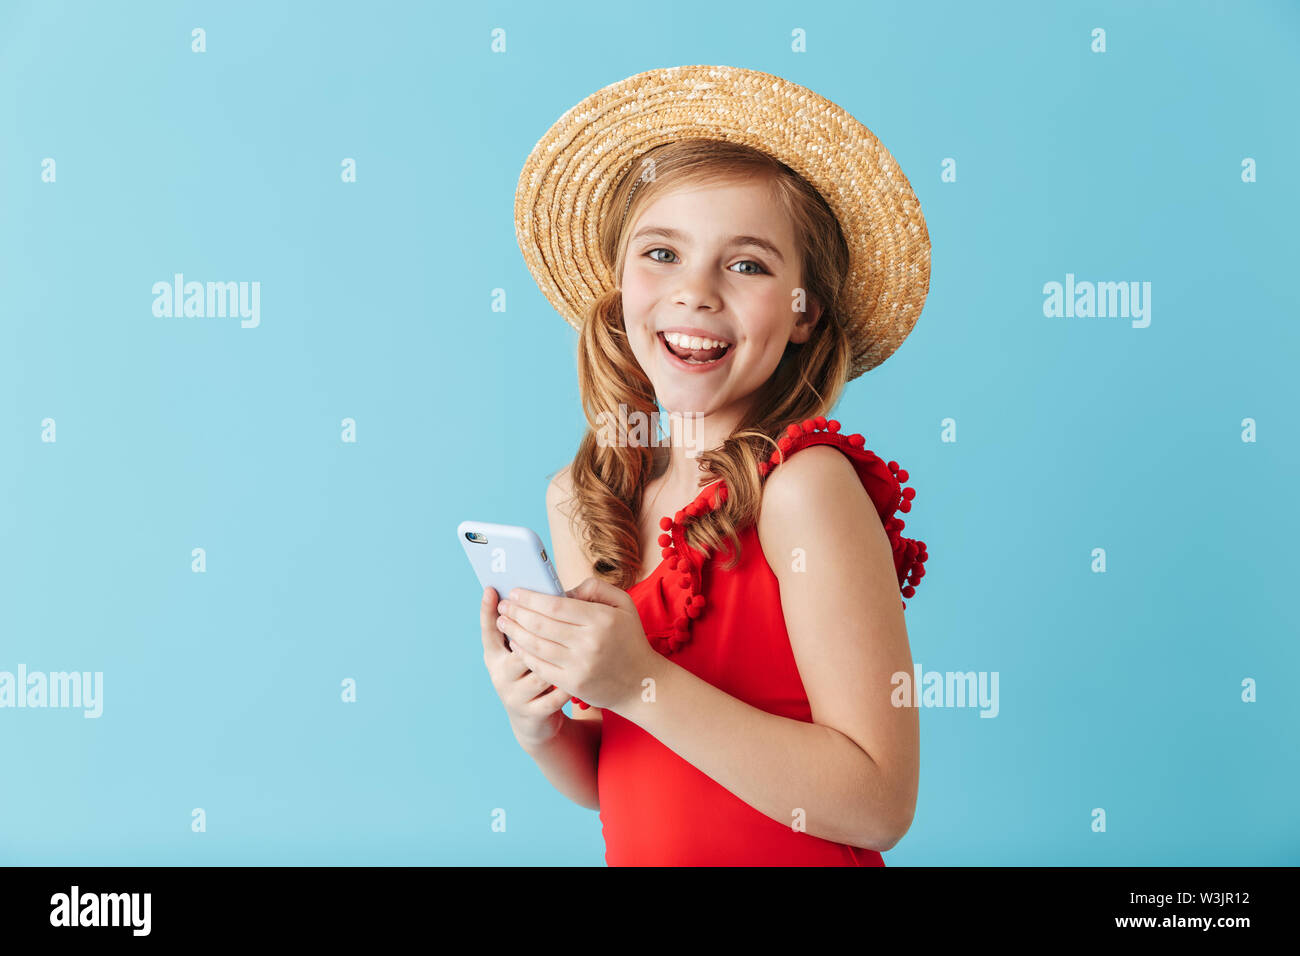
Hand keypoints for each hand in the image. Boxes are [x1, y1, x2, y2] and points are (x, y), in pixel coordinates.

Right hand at [478, 585, 569, 748]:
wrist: (536, 721)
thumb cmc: (533, 674)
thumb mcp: (524, 652)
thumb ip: (527, 629)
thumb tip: (534, 599)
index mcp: (495, 655)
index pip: (488, 629)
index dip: (488, 610)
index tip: (491, 589)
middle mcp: (499, 674)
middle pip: (517, 646)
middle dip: (536, 629)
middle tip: (555, 614)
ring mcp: (514, 695)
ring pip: (539, 669)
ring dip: (557, 656)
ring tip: (574, 643)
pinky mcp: (532, 712)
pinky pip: (554, 694)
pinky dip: (568, 681)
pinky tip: (581, 670)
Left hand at [495, 576, 656, 712]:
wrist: (642, 683)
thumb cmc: (629, 639)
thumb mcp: (623, 604)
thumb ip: (594, 588)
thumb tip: (561, 590)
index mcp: (601, 619)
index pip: (556, 605)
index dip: (531, 598)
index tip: (516, 592)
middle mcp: (589, 643)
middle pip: (541, 624)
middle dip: (517, 613)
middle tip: (504, 605)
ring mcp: (579, 666)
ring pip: (537, 645)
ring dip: (515, 632)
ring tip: (503, 622)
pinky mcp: (572, 684)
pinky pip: (540, 666)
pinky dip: (524, 654)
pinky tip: (515, 644)